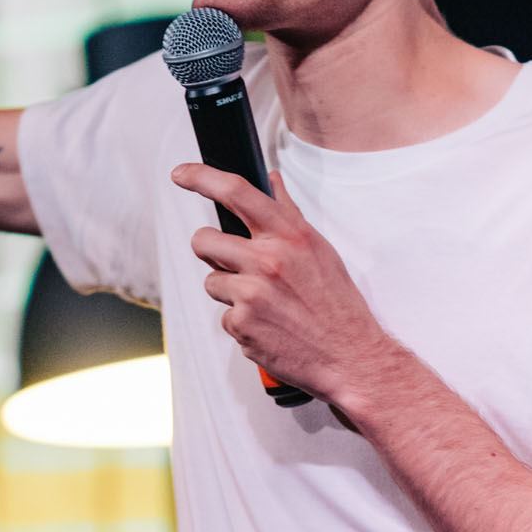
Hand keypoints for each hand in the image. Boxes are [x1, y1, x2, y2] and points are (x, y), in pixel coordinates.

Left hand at [171, 163, 394, 403]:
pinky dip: (242, 323)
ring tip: (265, 304)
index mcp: (289, 236)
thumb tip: (272, 183)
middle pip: (203, 240)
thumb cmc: (337, 305)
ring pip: (212, 282)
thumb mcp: (319, 250)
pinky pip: (224, 317)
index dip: (200, 177)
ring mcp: (251, 293)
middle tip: (233, 263)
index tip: (181, 174)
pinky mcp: (242, 325)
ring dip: (231, 292)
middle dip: (211, 251)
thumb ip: (289, 215)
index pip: (236, 192)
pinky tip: (269, 326)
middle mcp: (268, 260)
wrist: (350, 356)